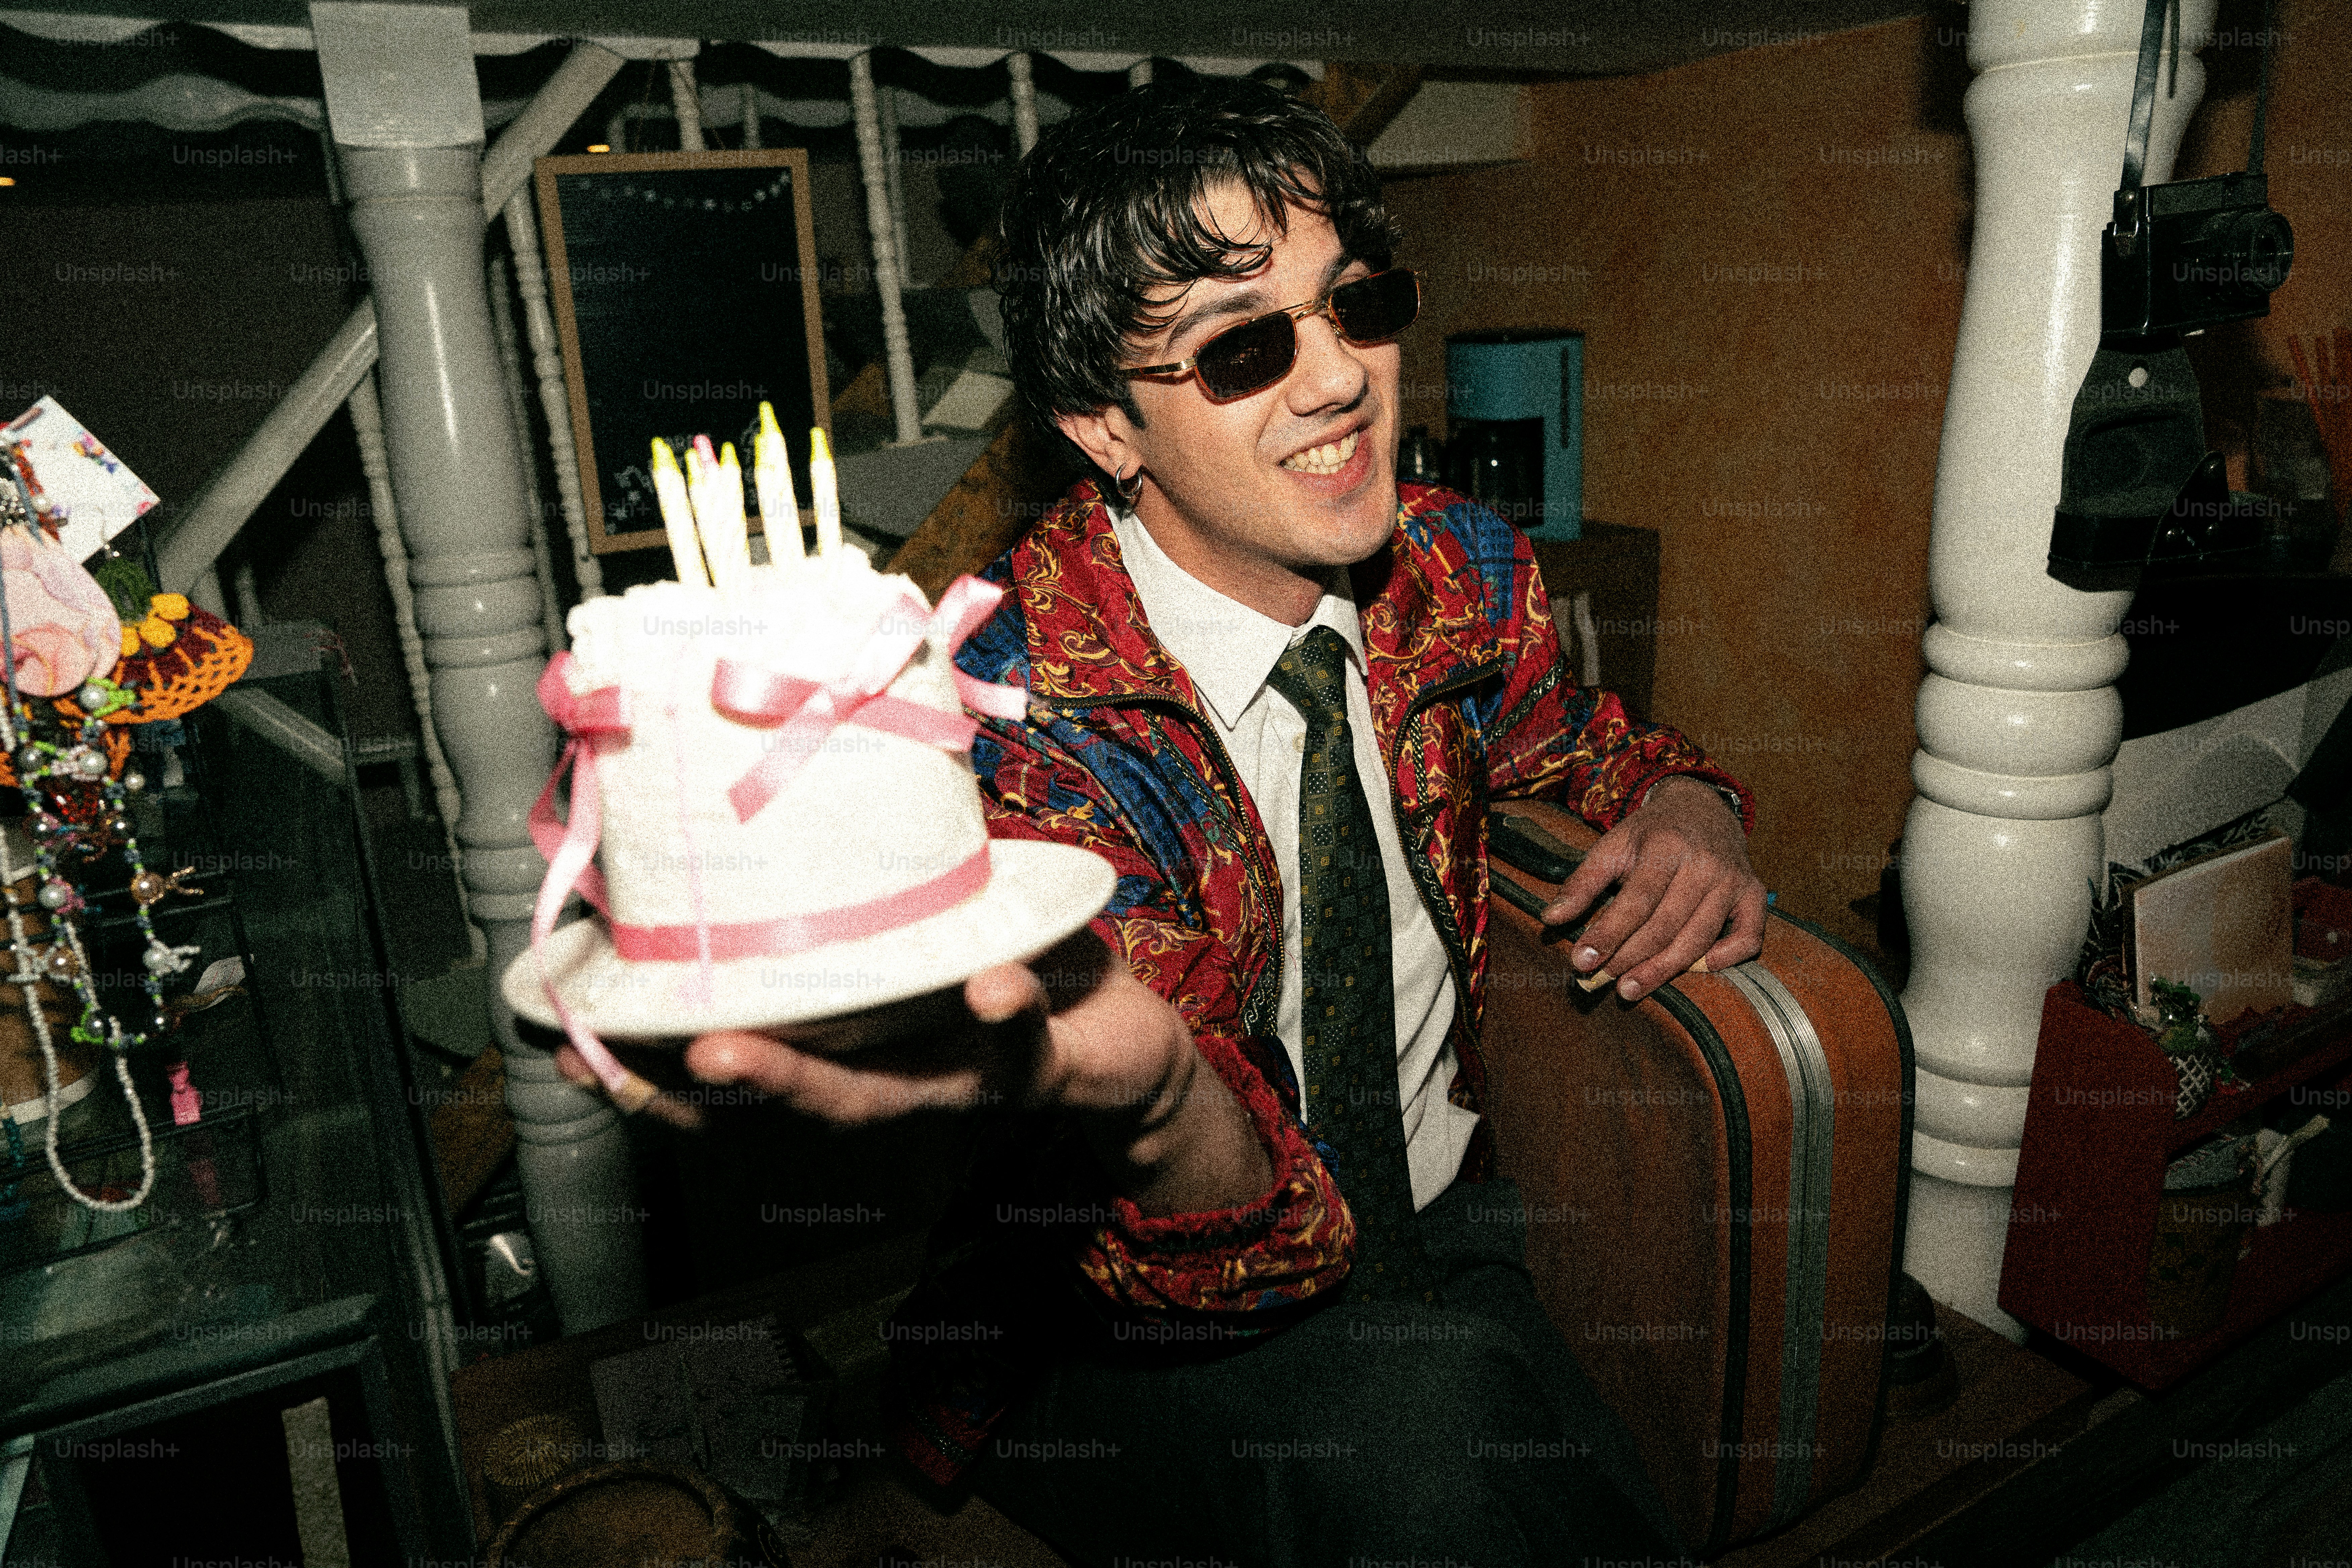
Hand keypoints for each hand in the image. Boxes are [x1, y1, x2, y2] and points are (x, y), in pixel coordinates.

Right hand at [556, 930, 1270, 1211]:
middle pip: (776, 1088)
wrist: (1131, 1039)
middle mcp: (886, 1073)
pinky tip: (985, 986)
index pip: (735, 1059)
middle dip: (696, 1077)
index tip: (561, 1043)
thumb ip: (863, 886)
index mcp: (848, 1039)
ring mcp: (959, 1079)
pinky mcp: (1041, 1067)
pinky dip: (1003, 1013)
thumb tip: (778, 782)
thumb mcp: (924, 925)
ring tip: (733, 1051)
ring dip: (801, 1078)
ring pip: (872, 1092)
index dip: (646, 1063)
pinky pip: (1020, 1042)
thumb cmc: (1012, 968)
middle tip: (617, 1059)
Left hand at [1537, 776, 1765, 1001]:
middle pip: (1665, 926)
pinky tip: (1698, 970)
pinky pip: (1749, 936)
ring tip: (1630, 988)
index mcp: (1667, 846)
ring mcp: (1734, 881)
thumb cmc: (1651, 834)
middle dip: (1629, 958)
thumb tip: (1549, 919)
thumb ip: (1582, 882)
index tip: (1581, 962)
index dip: (1607, 935)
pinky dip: (1726, 957)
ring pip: (1699, 938)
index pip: (1636, 901)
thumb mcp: (1612, 845)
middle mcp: (1705, 864)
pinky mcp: (1754, 893)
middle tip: (1599, 982)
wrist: (1701, 807)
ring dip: (1663, 970)